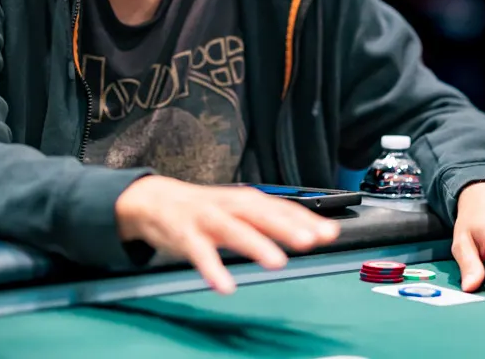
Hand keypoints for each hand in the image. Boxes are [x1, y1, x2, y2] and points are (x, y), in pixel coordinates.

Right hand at [115, 177, 340, 293]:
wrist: (155, 200)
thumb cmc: (205, 208)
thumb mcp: (239, 209)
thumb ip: (272, 221)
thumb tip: (315, 232)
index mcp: (246, 200)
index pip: (281, 207)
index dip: (305, 219)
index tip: (329, 232)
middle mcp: (229, 206)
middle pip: (261, 214)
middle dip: (286, 227)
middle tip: (310, 240)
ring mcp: (206, 219)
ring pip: (233, 230)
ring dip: (255, 244)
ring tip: (276, 262)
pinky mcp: (184, 235)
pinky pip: (199, 253)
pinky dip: (212, 269)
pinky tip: (225, 285)